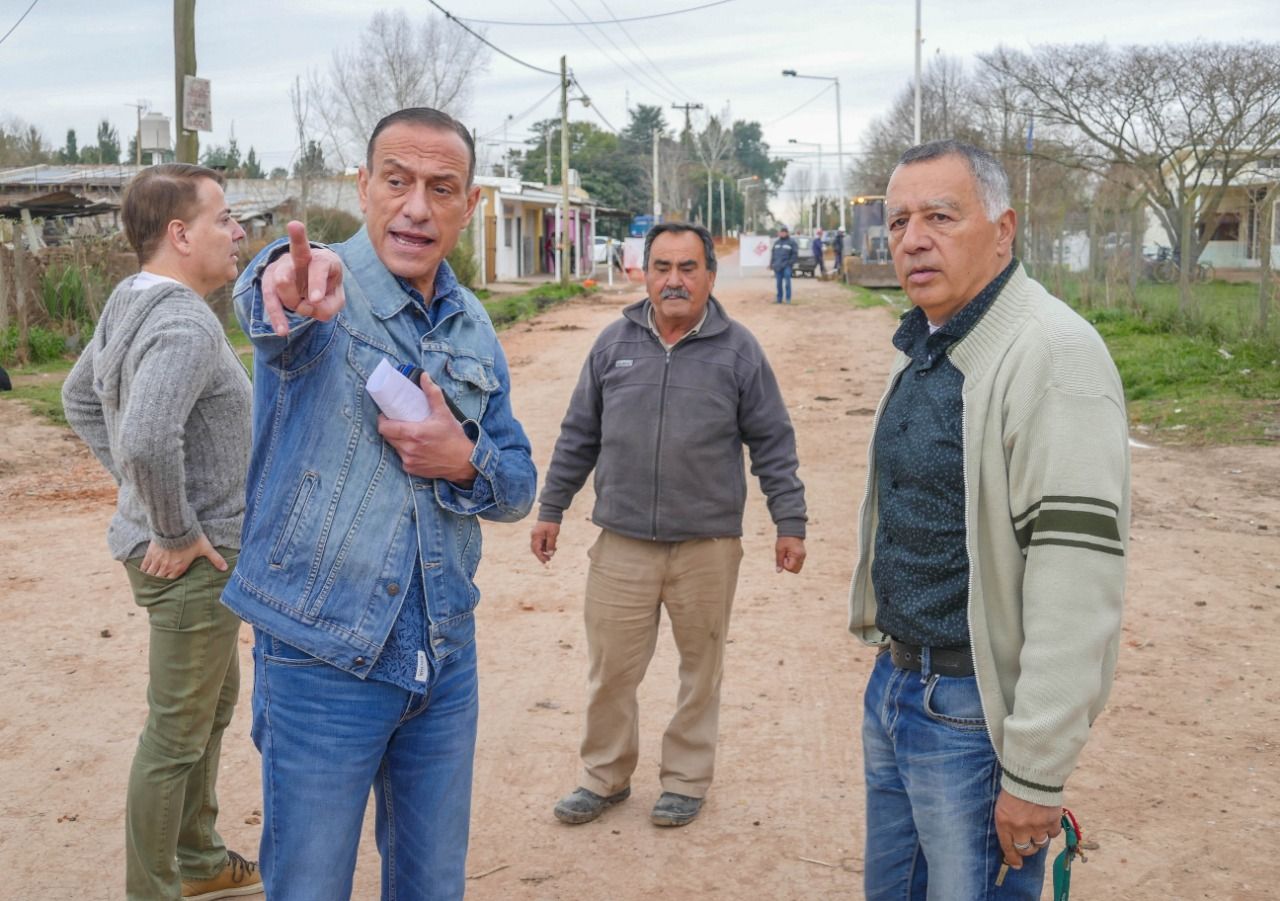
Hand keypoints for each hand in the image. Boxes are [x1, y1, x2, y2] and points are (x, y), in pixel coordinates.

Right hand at [140, 534, 226, 579]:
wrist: (176, 526)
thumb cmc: (192, 538)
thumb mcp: (206, 548)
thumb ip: (215, 559)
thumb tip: (226, 568)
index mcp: (179, 568)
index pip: (172, 581)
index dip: (170, 583)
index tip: (168, 585)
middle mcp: (167, 567)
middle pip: (160, 579)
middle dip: (159, 582)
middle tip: (157, 585)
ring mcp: (157, 561)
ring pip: (151, 574)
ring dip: (151, 578)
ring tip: (149, 581)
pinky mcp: (150, 554)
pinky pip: (144, 566)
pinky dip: (143, 570)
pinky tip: (142, 573)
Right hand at [261, 221, 344, 335]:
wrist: (312, 279)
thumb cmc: (327, 288)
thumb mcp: (336, 299)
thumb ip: (327, 306)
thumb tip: (305, 308)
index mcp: (323, 258)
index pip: (319, 265)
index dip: (317, 282)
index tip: (316, 300)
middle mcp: (301, 257)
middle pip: (294, 257)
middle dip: (291, 267)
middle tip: (284, 282)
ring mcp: (283, 265)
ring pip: (280, 281)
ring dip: (291, 302)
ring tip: (295, 318)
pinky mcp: (269, 278)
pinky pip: (269, 295)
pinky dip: (275, 314)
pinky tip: (282, 330)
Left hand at [377, 371, 477, 483]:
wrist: (464, 462)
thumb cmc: (454, 437)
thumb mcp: (444, 413)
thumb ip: (433, 394)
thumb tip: (424, 376)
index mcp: (414, 434)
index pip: (384, 428)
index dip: (382, 420)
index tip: (387, 415)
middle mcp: (409, 449)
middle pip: (387, 437)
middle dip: (390, 428)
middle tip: (398, 422)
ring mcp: (409, 461)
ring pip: (394, 447)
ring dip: (398, 440)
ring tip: (407, 434)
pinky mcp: (412, 470)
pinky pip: (402, 458)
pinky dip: (406, 452)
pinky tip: (415, 448)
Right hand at [530, 521, 559, 563]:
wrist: (550, 512)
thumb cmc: (551, 523)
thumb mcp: (552, 535)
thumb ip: (551, 545)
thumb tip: (550, 554)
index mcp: (536, 536)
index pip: (536, 550)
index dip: (540, 557)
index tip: (546, 562)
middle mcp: (534, 536)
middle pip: (535, 549)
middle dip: (542, 555)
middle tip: (549, 559)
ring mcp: (536, 534)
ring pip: (538, 546)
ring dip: (545, 550)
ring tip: (554, 550)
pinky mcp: (539, 533)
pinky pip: (541, 542)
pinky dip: (545, 545)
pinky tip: (553, 546)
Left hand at [775, 536, 805, 573]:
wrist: (791, 529)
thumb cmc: (784, 539)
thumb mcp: (779, 550)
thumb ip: (779, 561)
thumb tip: (778, 571)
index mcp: (797, 555)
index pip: (791, 568)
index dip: (785, 564)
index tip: (783, 556)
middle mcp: (802, 557)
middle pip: (795, 571)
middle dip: (788, 566)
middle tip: (785, 556)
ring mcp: (803, 556)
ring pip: (797, 568)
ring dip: (791, 564)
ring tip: (788, 554)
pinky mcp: (803, 555)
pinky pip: (798, 563)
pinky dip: (793, 561)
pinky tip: (790, 553)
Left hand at [995, 790, 1061, 867]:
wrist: (1032, 774)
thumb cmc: (1014, 787)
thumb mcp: (1003, 804)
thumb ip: (1007, 821)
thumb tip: (1013, 840)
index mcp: (1004, 823)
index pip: (1007, 847)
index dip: (1012, 858)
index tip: (1016, 864)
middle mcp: (1020, 828)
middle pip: (1026, 849)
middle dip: (1027, 848)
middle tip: (1029, 842)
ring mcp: (1037, 826)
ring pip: (1040, 843)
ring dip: (1039, 839)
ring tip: (1038, 828)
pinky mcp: (1052, 821)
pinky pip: (1053, 834)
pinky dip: (1051, 830)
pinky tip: (1048, 821)